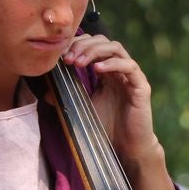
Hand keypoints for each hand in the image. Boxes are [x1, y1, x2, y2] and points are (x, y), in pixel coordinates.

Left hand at [62, 34, 160, 165]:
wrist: (126, 148)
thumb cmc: (106, 127)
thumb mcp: (83, 108)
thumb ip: (69, 96)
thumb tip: (47, 92)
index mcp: (106, 70)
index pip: (92, 45)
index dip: (76, 44)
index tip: (60, 55)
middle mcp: (119, 68)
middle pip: (103, 41)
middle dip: (83, 45)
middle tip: (67, 59)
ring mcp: (131, 76)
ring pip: (116, 48)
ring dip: (94, 51)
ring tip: (78, 63)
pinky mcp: (141, 86)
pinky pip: (129, 66)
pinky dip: (112, 64)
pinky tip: (97, 69)